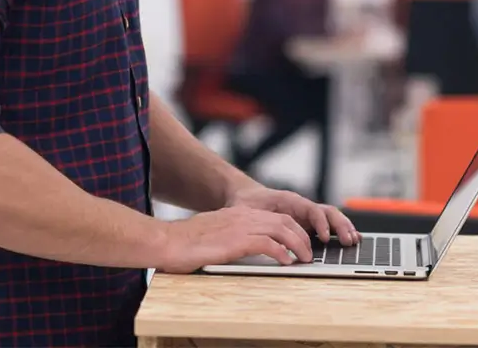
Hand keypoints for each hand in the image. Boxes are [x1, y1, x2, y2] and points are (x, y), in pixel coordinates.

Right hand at [156, 206, 313, 273]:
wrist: (168, 240)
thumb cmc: (185, 242)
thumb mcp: (212, 234)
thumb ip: (228, 236)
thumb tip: (236, 247)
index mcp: (237, 214)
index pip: (274, 216)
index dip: (292, 228)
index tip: (300, 242)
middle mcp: (242, 217)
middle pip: (283, 220)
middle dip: (301, 235)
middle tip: (308, 252)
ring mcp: (240, 227)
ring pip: (281, 229)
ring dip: (297, 244)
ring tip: (305, 258)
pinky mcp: (236, 240)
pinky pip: (267, 244)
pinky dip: (281, 252)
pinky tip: (286, 262)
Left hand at [225, 185, 360, 247]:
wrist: (246, 197)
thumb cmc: (246, 203)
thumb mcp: (247, 211)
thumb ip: (255, 221)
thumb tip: (263, 236)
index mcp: (290, 201)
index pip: (311, 210)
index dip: (320, 223)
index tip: (324, 237)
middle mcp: (301, 207)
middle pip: (327, 212)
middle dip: (339, 226)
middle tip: (348, 241)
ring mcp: (306, 215)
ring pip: (330, 218)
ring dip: (343, 228)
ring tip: (354, 241)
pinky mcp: (307, 223)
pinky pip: (327, 225)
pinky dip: (339, 231)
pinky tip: (350, 240)